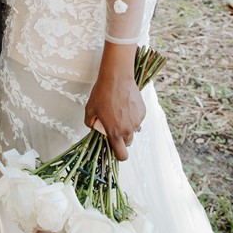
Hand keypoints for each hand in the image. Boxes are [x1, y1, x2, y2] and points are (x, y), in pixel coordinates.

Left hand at [84, 43, 144, 160]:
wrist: (116, 77)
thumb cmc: (102, 93)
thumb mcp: (90, 109)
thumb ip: (90, 122)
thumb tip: (93, 127)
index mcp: (115, 132)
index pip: (121, 154)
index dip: (119, 155)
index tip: (116, 150)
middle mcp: (128, 129)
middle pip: (127, 142)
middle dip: (122, 138)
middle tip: (115, 125)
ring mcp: (137, 121)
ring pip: (134, 130)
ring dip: (128, 126)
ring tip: (120, 112)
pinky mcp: (142, 112)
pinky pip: (138, 119)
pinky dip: (133, 116)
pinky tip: (126, 105)